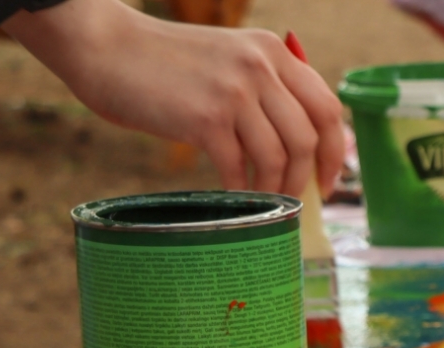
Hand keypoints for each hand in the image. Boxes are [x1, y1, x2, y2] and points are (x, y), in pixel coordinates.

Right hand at [4, 0, 344, 196]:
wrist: (108, 48)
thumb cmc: (166, 65)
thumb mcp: (228, 60)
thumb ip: (263, 89)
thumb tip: (296, 147)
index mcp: (273, 51)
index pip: (327, 105)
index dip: (334, 149)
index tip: (327, 178)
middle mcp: (261, 67)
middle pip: (308, 136)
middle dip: (308, 177)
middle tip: (298, 201)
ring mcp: (234, 91)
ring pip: (279, 156)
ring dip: (276, 189)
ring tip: (264, 203)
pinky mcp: (205, 118)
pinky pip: (239, 168)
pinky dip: (242, 191)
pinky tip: (235, 199)